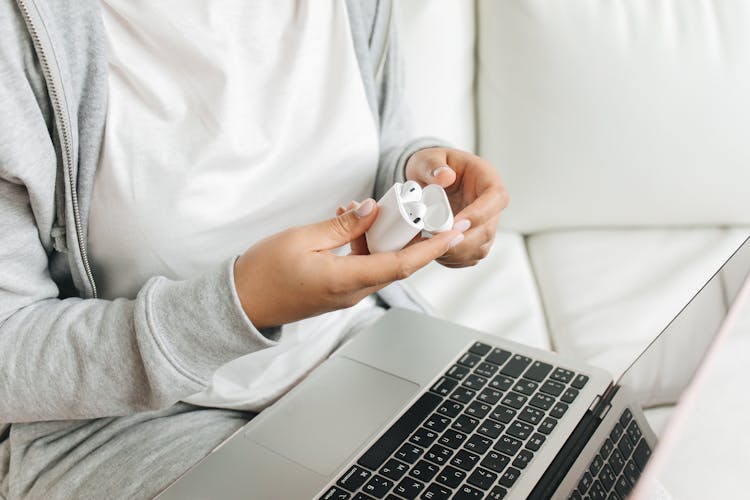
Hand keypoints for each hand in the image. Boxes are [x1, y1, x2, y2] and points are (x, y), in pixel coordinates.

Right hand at [234, 199, 462, 328]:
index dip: (431, 249)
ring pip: (380, 265)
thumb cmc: (264, 272)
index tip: (453, 233)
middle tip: (427, 212)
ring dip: (386, 239)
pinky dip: (366, 246)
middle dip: (417, 239)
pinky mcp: (337, 292)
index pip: (401, 265)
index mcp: (345, 281)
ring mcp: (345, 295)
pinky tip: (353, 223)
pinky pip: (363, 267)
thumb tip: (370, 210)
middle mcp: (352, 293)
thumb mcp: (301, 238)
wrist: (241, 304)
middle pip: (397, 265)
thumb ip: (340, 226)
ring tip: (381, 209)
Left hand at [405, 147, 508, 267]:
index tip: (457, 224)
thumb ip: (433, 166)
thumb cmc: (432, 167)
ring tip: (431, 246)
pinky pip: (470, 257)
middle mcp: (491, 205)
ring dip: (457, 253)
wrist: (428, 179)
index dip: (480, 214)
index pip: (496, 198)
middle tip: (437, 241)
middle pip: (488, 229)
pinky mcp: (475, 240)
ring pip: (481, 247)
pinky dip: (453, 260)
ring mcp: (485, 224)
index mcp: (487, 179)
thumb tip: (444, 176)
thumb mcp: (428, 159)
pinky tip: (435, 252)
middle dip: (463, 240)